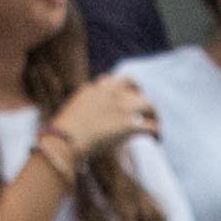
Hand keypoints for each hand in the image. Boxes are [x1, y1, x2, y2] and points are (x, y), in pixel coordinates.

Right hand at [46, 71, 160, 169]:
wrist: (65, 140)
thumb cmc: (62, 134)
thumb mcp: (71, 113)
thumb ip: (83, 111)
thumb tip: (84, 123)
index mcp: (94, 89)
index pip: (111, 80)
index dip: (120, 86)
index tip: (124, 92)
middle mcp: (110, 93)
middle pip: (133, 84)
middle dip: (140, 92)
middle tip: (144, 105)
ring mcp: (121, 107)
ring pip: (148, 103)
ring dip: (154, 113)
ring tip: (156, 121)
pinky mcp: (129, 124)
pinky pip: (150, 126)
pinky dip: (156, 132)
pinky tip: (158, 138)